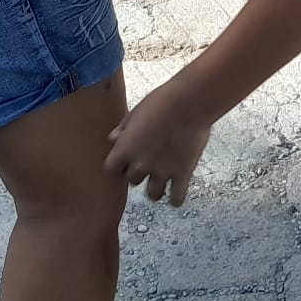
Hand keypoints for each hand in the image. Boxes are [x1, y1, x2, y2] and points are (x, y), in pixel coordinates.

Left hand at [106, 82, 211, 204]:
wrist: (189, 101)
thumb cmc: (161, 101)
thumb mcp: (135, 112)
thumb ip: (122, 129)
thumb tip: (112, 139)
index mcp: (125, 149)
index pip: (111, 170)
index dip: (119, 165)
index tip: (127, 159)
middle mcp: (141, 164)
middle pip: (132, 181)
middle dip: (139, 173)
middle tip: (150, 161)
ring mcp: (162, 171)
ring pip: (153, 195)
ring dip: (156, 188)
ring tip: (163, 179)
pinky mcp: (182, 174)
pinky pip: (176, 199)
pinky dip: (176, 197)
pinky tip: (178, 190)